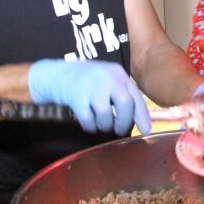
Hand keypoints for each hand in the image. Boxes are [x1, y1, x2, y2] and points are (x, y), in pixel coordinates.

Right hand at [28, 59, 150, 135]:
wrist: (57, 74)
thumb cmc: (87, 81)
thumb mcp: (108, 80)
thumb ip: (122, 94)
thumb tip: (138, 120)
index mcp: (118, 73)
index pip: (136, 96)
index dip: (142, 115)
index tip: (146, 130)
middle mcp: (107, 78)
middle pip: (125, 104)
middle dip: (124, 122)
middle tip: (118, 130)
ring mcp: (91, 87)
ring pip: (106, 115)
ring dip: (105, 125)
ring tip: (101, 124)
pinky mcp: (76, 97)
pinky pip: (88, 120)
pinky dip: (90, 126)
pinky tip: (89, 123)